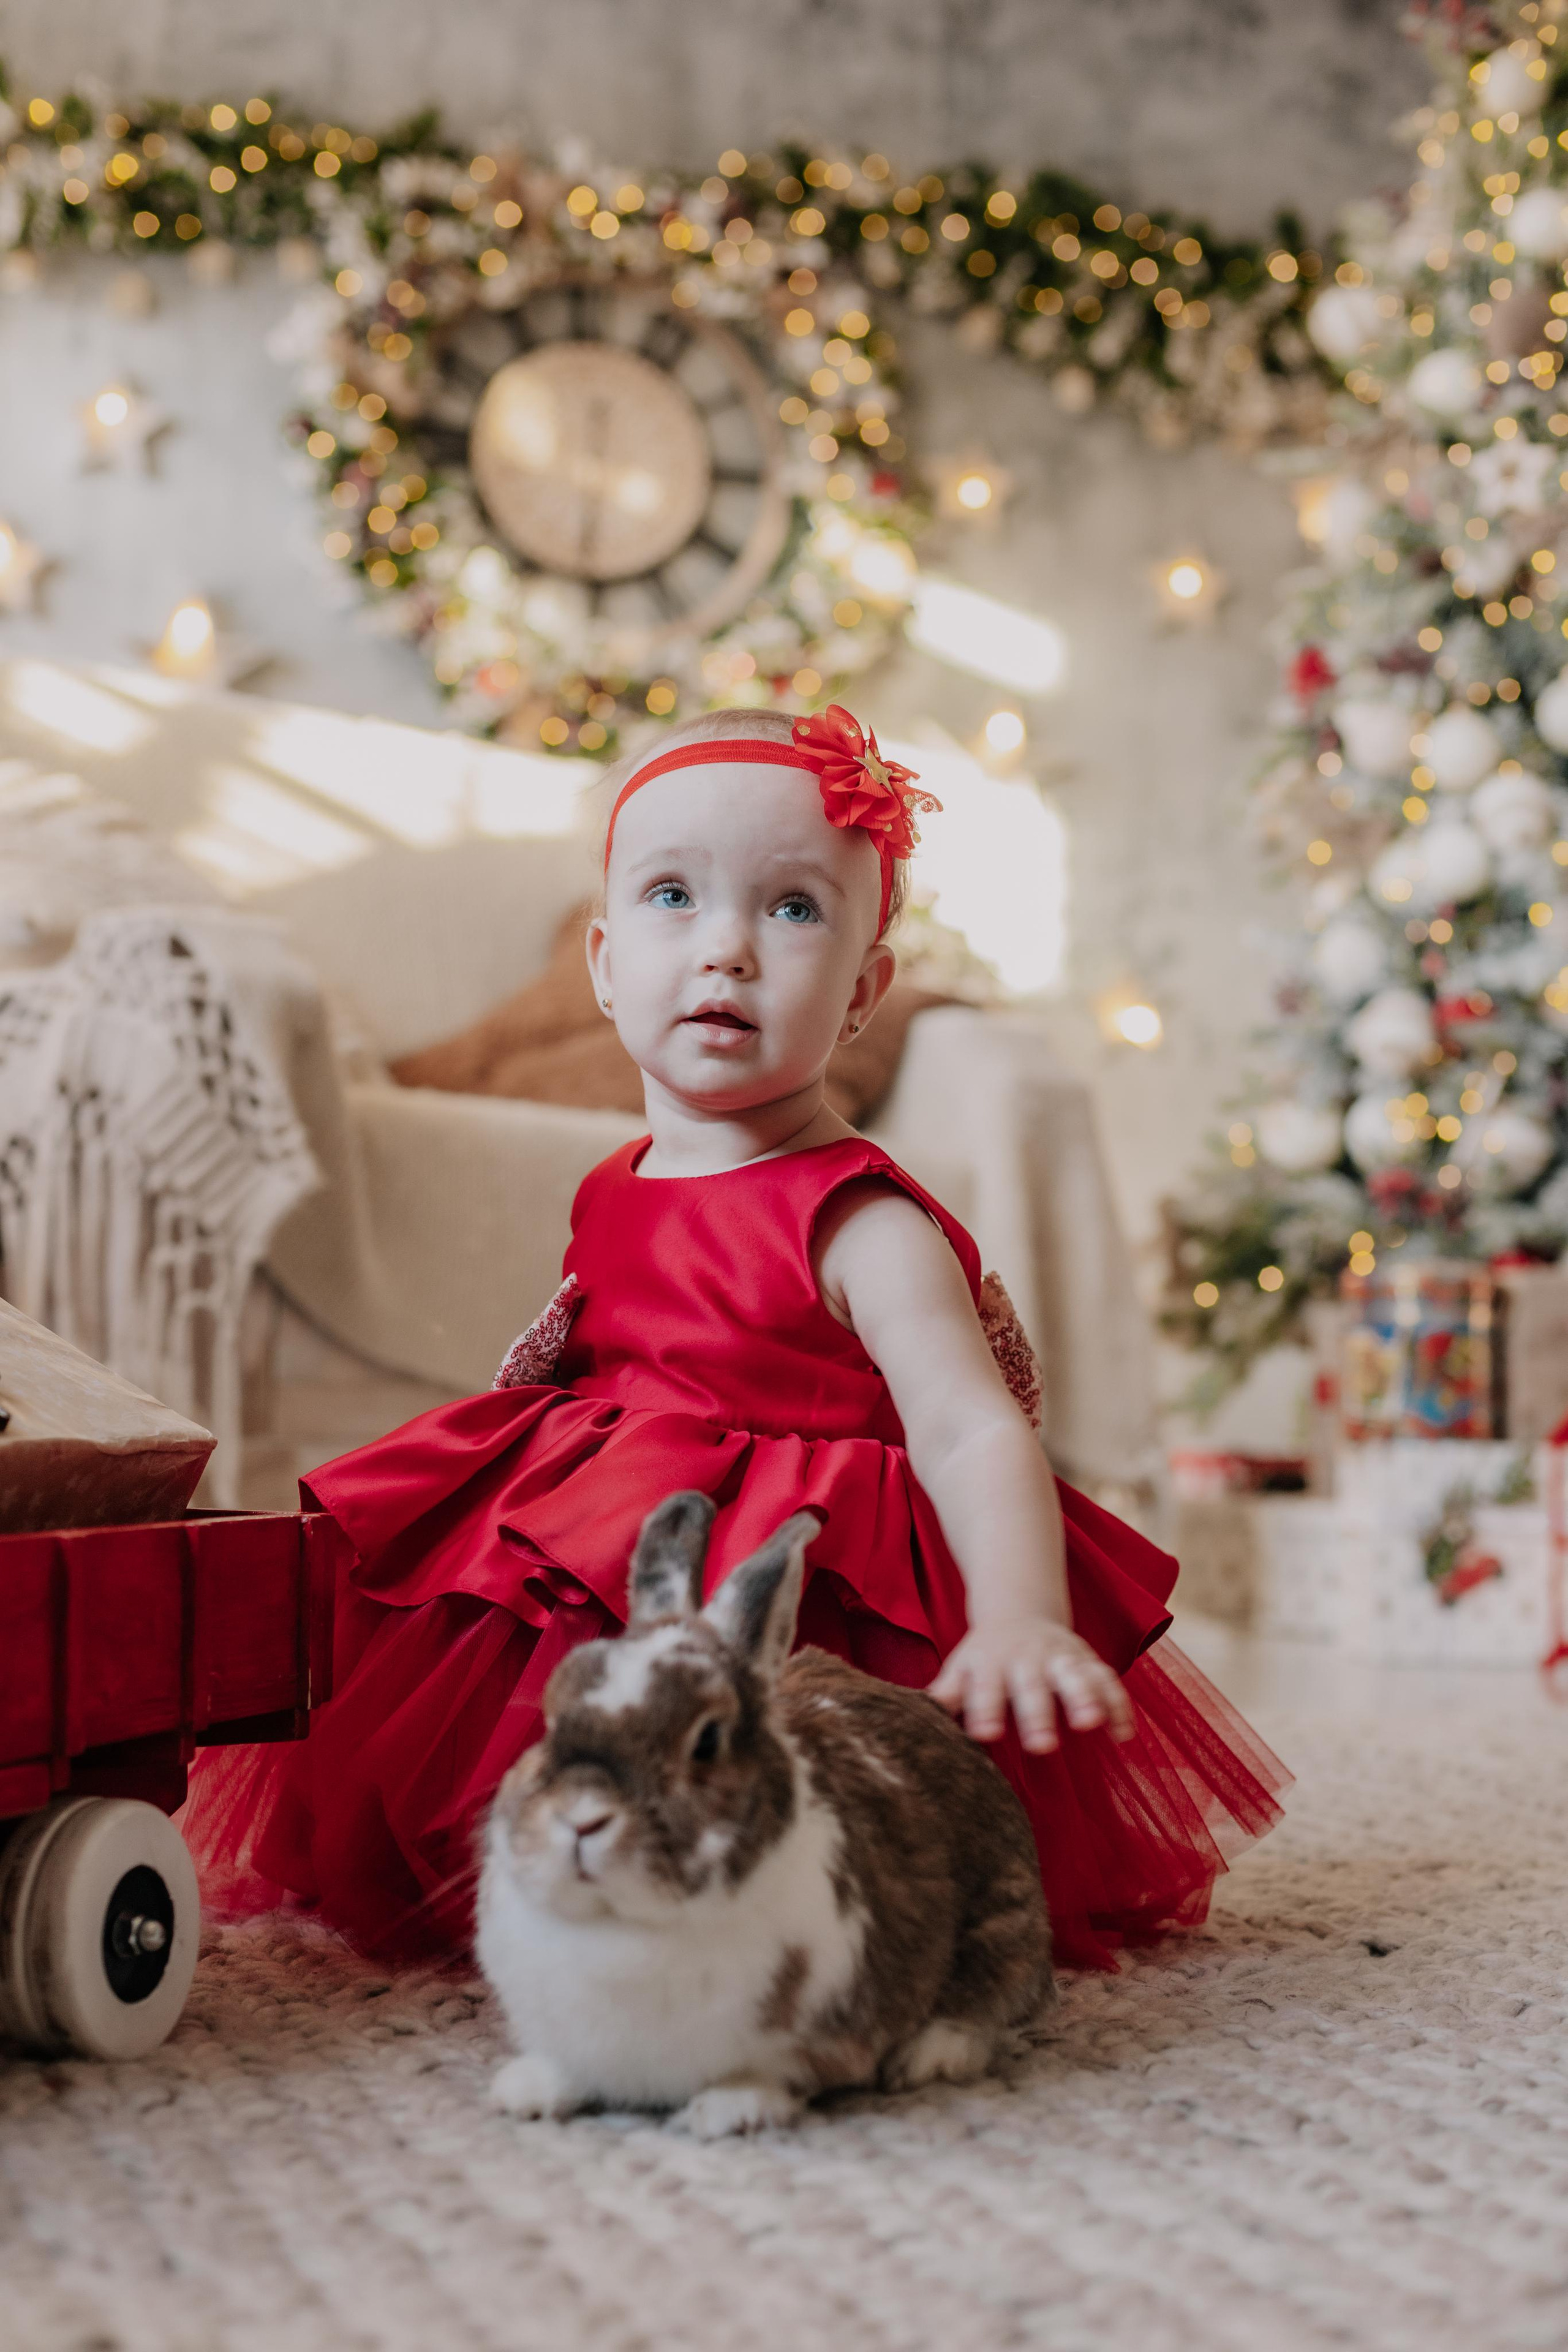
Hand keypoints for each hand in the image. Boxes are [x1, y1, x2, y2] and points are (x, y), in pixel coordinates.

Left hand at [929, 1617, 1134, 1754]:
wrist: (1019, 1612)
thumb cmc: (984, 1657)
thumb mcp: (961, 1669)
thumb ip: (944, 1694)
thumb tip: (912, 1717)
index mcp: (992, 1663)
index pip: (986, 1687)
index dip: (985, 1709)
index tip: (985, 1734)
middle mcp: (1028, 1658)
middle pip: (1032, 1685)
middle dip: (1038, 1713)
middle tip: (1041, 1746)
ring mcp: (1061, 1658)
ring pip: (1076, 1676)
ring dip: (1084, 1698)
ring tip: (1090, 1724)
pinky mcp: (1089, 1662)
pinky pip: (1108, 1680)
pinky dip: (1118, 1705)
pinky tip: (1123, 1735)